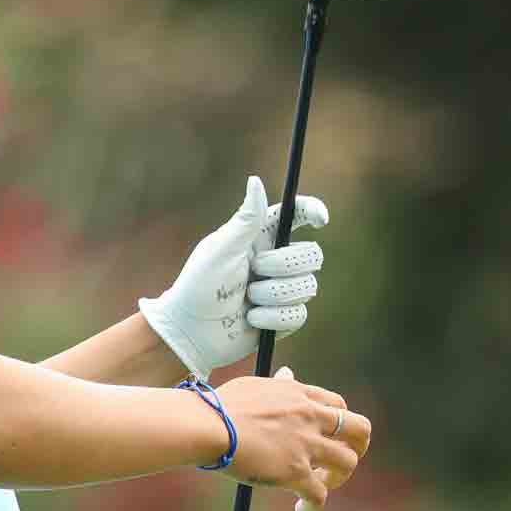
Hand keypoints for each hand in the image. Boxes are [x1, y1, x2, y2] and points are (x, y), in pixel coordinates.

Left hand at [139, 175, 327, 380]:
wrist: (190, 331)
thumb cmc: (198, 285)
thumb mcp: (221, 249)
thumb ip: (245, 219)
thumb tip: (255, 180)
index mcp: (261, 237)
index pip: (297, 216)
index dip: (313, 212)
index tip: (320, 219)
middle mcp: (276, 261)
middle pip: (312, 254)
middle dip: (284, 265)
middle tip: (255, 271)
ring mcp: (282, 290)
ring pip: (308, 286)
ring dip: (273, 294)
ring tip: (246, 299)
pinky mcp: (283, 318)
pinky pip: (299, 314)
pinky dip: (272, 318)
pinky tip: (250, 319)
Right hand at [215, 366, 370, 510]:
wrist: (207, 425)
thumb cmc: (221, 406)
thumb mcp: (256, 385)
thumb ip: (278, 384)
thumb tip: (287, 374)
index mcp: (300, 394)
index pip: (338, 405)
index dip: (338, 423)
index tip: (326, 436)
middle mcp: (310, 416)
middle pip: (359, 429)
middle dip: (358, 447)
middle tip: (341, 461)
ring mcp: (306, 444)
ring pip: (348, 463)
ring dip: (338, 477)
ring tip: (319, 484)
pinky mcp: (295, 472)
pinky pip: (320, 495)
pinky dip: (314, 505)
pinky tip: (303, 509)